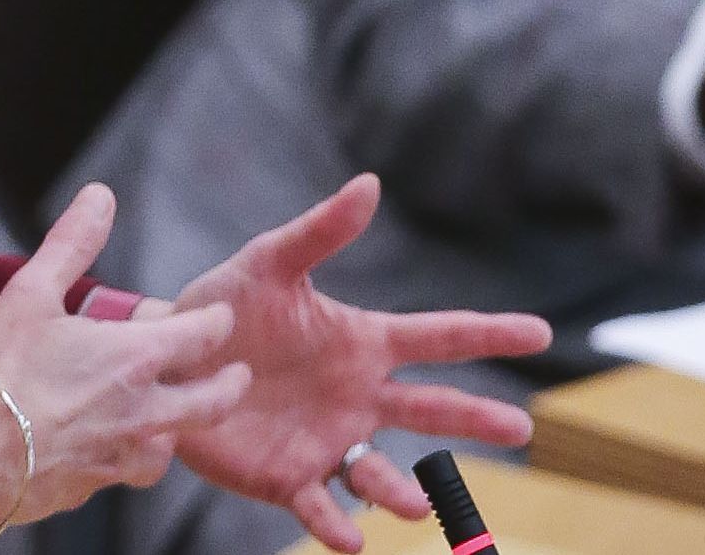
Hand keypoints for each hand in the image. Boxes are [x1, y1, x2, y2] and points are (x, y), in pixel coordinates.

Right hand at [0, 185, 251, 528]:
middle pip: (211, 404)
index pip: (203, 335)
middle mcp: (142, 412)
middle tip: (237, 378)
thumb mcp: (30, 292)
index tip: (220, 317)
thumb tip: (100, 196)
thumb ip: (71, 243)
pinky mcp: (89, 489)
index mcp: (135, 358)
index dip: (217, 322)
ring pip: (168, 448)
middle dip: (229, 387)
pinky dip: (122, 459)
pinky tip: (102, 450)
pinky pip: (121, 474)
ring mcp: (118, 456)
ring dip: (173, 431)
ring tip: (167, 422)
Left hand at [167, 176, 549, 552]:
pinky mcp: (288, 477)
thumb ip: (319, 232)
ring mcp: (328, 441)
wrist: (165, 359)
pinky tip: (354, 541)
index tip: (539, 331)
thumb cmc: (221, 306)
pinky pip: (320, 506)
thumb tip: (370, 184)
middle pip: (429, 409)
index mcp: (361, 343)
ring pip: (379, 471)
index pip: (437, 338)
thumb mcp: (267, 263)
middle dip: (475, 418)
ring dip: (401, 490)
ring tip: (417, 505)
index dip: (488, 334)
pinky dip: (337, 525)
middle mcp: (357, 397)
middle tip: (521, 428)